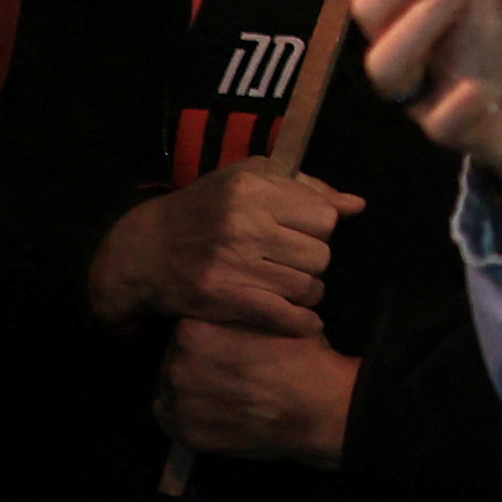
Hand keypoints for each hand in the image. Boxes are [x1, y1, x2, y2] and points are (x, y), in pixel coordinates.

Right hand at [89, 162, 362, 332]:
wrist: (145, 250)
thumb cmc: (205, 209)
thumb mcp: (247, 180)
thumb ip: (305, 188)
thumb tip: (356, 205)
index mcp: (253, 188)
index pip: (324, 216)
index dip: (320, 227)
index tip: (304, 232)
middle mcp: (244, 224)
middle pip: (320, 254)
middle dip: (314, 261)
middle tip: (295, 262)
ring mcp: (233, 263)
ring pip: (307, 286)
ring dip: (309, 291)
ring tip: (294, 287)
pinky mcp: (225, 298)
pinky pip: (284, 316)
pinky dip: (302, 322)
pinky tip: (304, 320)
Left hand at [157, 316, 359, 466]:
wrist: (321, 408)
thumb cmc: (300, 356)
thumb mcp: (268, 314)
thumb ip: (234, 312)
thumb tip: (218, 307)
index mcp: (192, 332)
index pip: (184, 328)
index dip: (206, 335)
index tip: (223, 343)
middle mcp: (176, 367)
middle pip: (174, 358)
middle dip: (195, 362)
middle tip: (226, 369)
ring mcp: (180, 404)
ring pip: (171, 389)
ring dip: (190, 389)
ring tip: (223, 392)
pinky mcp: (187, 435)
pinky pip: (172, 420)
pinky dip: (188, 415)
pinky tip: (215, 411)